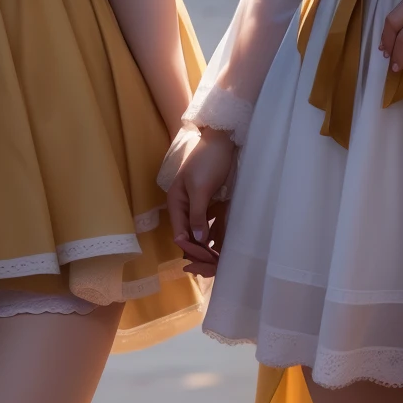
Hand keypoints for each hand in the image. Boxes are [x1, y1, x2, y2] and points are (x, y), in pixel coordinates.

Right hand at [166, 128, 236, 276]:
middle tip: (217, 263)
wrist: (222, 139)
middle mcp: (184, 207)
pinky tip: (225, 243)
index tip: (209, 260)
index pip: (180, 234)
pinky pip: (211, 223)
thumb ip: (197, 215)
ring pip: (200, 232)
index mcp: (176, 203)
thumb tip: (195, 240)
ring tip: (222, 258)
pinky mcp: (210, 203)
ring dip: (209, 244)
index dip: (192, 249)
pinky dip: (216, 233)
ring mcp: (197, 205)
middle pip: (189, 236)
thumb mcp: (201, 189)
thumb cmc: (208, 161)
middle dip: (200, 250)